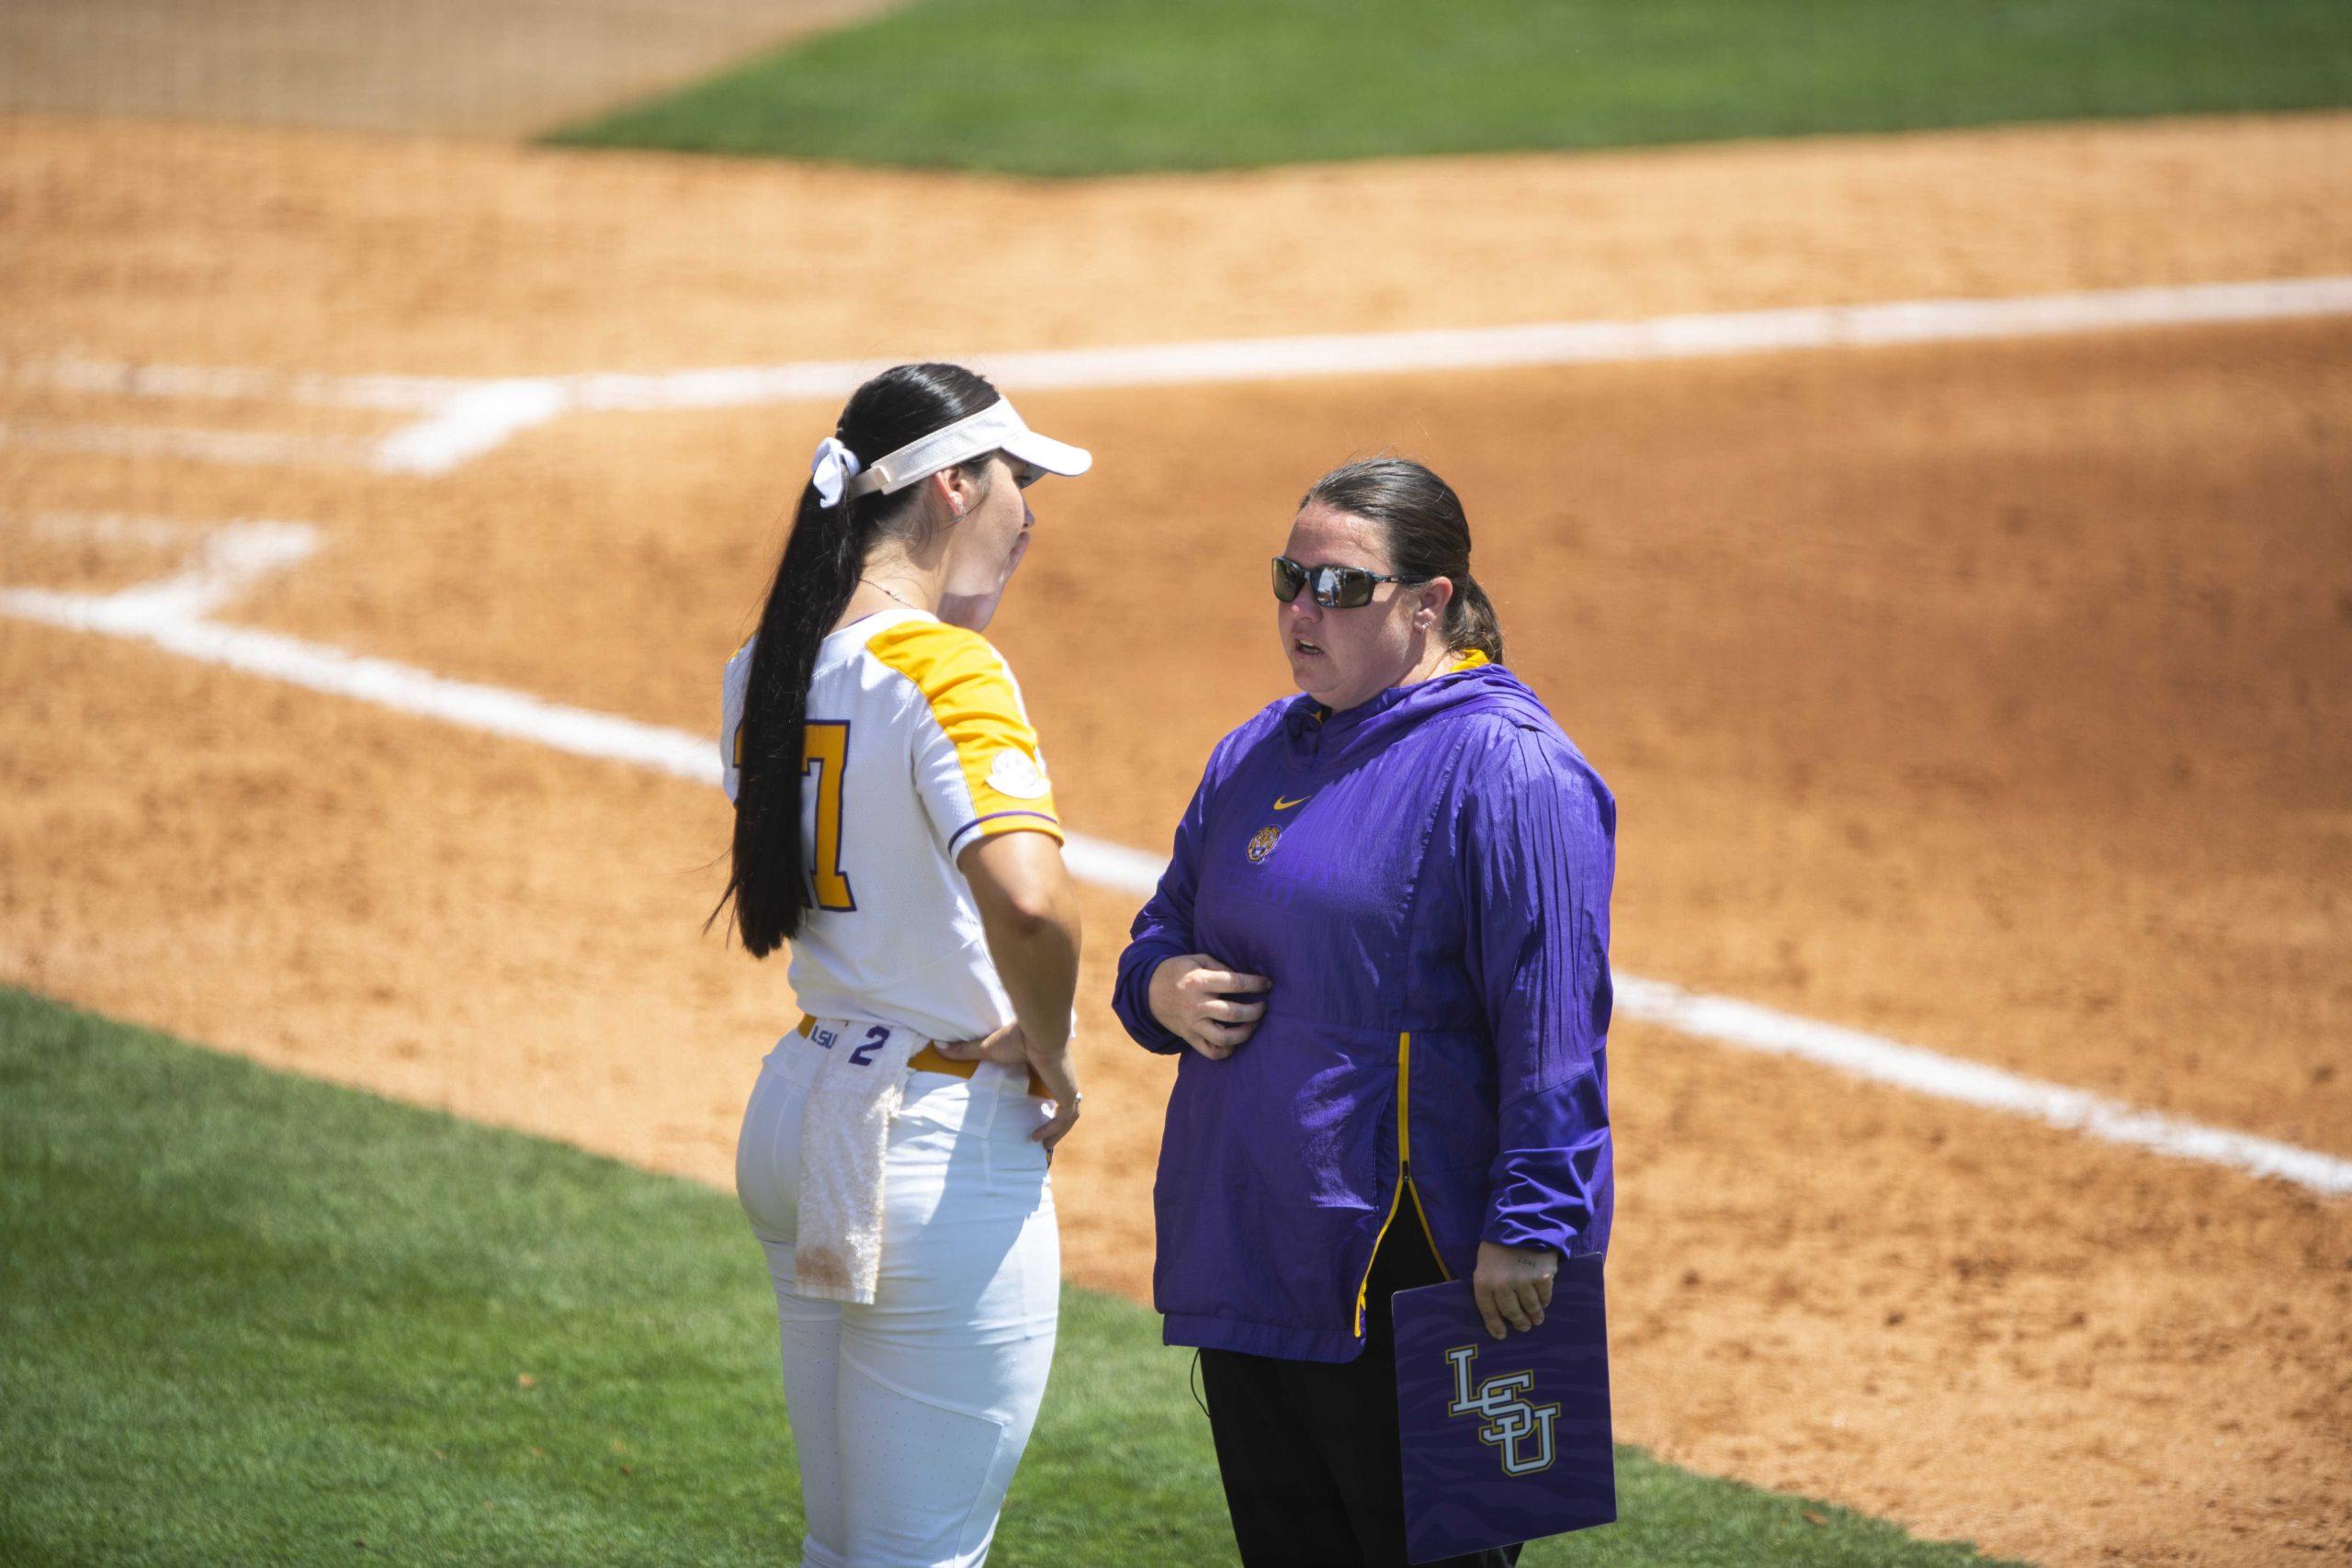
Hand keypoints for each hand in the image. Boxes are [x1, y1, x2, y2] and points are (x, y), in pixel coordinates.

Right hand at [934, 1022, 1082, 1153]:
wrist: (1036, 1031)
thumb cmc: (1016, 1037)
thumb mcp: (988, 1049)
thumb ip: (965, 1051)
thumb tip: (937, 1047)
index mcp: (1048, 1069)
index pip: (1053, 1089)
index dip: (1049, 1104)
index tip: (1037, 1115)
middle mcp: (1061, 1079)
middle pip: (1065, 1105)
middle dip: (1058, 1123)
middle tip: (1043, 1140)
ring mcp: (1066, 1087)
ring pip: (1069, 1116)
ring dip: (1058, 1131)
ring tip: (1043, 1147)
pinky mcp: (1066, 1093)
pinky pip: (1064, 1118)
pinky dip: (1053, 1129)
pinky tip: (1038, 1139)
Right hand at [1147, 954, 1270, 1060]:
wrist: (1148, 991)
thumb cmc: (1178, 971)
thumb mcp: (1196, 959)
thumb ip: (1220, 965)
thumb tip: (1244, 977)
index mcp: (1199, 981)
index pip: (1234, 983)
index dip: (1255, 984)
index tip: (1268, 984)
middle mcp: (1196, 1005)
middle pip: (1233, 1012)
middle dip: (1256, 1011)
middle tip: (1264, 1006)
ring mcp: (1192, 1024)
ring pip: (1224, 1037)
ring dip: (1245, 1033)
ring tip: (1254, 1025)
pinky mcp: (1189, 1037)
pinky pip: (1211, 1052)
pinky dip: (1227, 1051)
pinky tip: (1235, 1041)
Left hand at [1471, 1242, 1557, 1339]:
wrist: (1522, 1224)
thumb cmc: (1500, 1245)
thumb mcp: (1485, 1263)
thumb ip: (1489, 1284)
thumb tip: (1499, 1310)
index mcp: (1484, 1281)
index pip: (1488, 1311)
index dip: (1495, 1325)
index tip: (1501, 1336)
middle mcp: (1502, 1285)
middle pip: (1511, 1312)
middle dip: (1519, 1322)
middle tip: (1524, 1327)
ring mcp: (1523, 1282)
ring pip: (1530, 1308)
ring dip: (1535, 1316)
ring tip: (1537, 1320)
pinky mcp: (1542, 1278)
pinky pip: (1545, 1297)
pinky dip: (1545, 1301)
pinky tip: (1545, 1302)